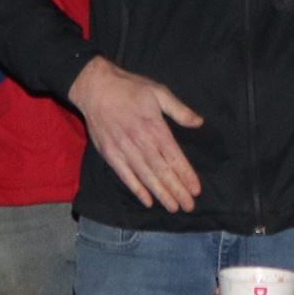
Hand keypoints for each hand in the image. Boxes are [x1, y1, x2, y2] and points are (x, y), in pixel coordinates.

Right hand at [67, 57, 202, 211]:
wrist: (95, 87)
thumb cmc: (129, 88)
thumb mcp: (158, 91)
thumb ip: (179, 109)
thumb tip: (198, 122)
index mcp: (155, 127)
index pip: (174, 157)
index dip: (186, 175)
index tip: (196, 189)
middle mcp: (140, 142)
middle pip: (162, 171)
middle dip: (177, 190)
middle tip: (189, 206)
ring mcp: (124, 149)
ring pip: (146, 176)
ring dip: (160, 193)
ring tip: (173, 207)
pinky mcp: (110, 153)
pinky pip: (125, 175)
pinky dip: (136, 189)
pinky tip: (147, 200)